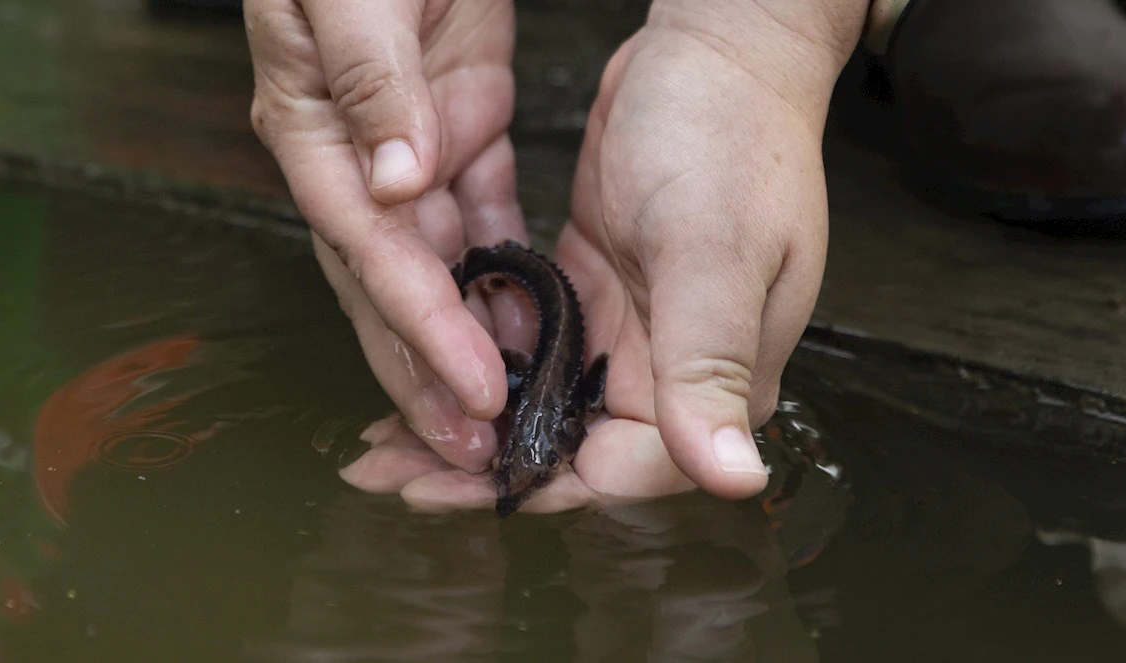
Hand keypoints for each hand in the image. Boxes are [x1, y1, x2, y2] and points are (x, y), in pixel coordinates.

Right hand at [245, 0, 530, 472]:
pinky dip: (502, 271)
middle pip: (392, 281)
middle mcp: (354, 149)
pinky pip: (479, 214)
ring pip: (437, 265)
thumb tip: (396, 181)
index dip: (417, 324)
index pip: (367, 246)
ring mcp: (406, 142)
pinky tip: (528, 323)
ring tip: (504, 413)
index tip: (470, 390)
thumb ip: (370, 78)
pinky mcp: (460, 119)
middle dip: (434, 368)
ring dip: (468, 339)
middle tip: (481, 448)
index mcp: (312, 125)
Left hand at [338, 1, 864, 511]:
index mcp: (715, 375)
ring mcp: (634, 327)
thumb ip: (710, 363)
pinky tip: (427, 362)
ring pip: (542, 401)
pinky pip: (534, 344)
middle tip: (391, 471)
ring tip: (390, 436)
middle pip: (569, 446)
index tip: (447, 487)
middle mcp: (672, 366)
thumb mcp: (713, 248)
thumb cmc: (735, 132)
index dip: (531, 486)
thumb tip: (733, 479)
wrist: (725, 45)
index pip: (619, 470)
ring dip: (471, 419)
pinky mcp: (599, 286)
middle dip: (479, 467)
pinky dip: (482, 359)